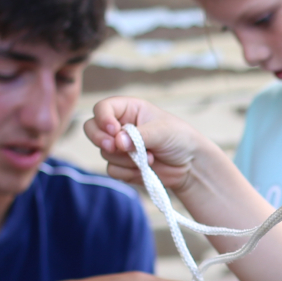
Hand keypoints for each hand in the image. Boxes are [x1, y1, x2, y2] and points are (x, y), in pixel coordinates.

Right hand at [85, 96, 214, 193]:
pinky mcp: (122, 166)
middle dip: (101, 139)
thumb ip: (139, 136)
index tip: (114, 130)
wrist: (189, 164)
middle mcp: (119, 126)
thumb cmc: (179, 138)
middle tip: (115, 146)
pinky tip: (146, 169)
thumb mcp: (162, 131)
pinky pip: (113, 170)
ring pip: (105, 153)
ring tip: (150, 157)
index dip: (103, 118)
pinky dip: (128, 172)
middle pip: (91, 129)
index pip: (103, 108)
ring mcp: (119, 147)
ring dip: (126, 159)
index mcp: (128, 109)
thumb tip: (118, 142)